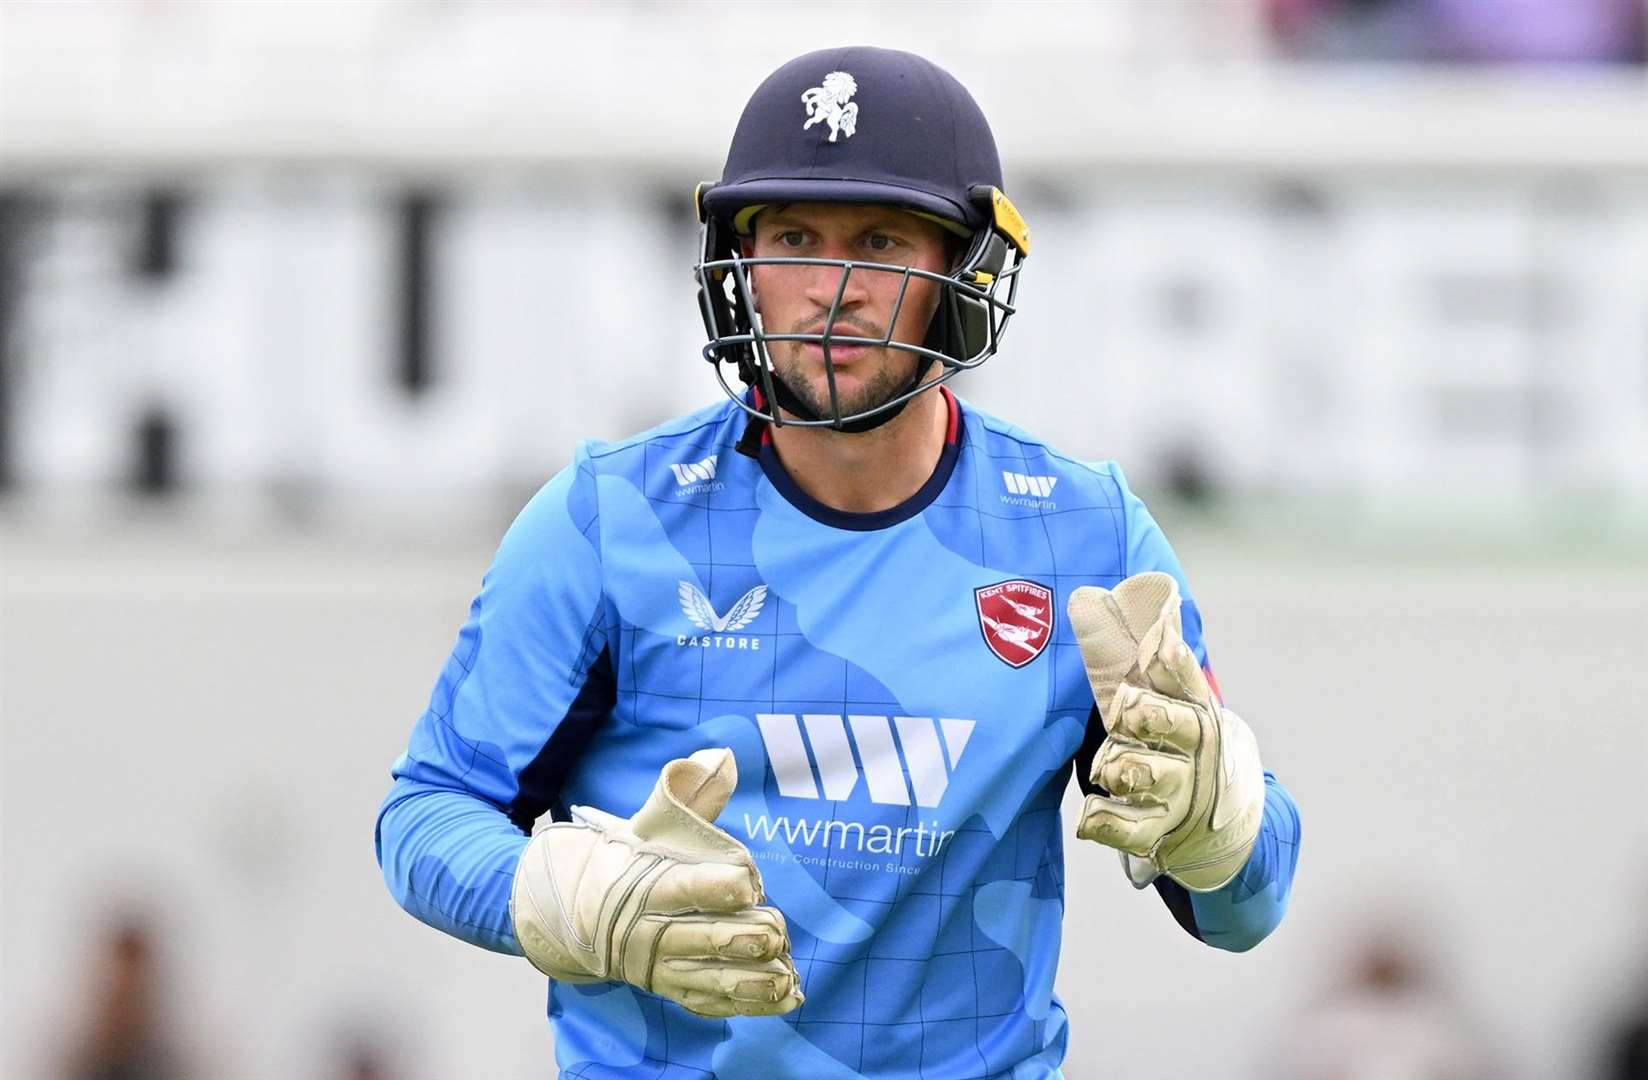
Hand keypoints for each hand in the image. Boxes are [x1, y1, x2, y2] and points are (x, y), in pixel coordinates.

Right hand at [510, 748, 803, 1016]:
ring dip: (749, 981)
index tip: (749, 884)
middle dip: (739, 939)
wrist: (578, 914)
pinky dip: (748, 1004)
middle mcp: (650, 931)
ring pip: (707, 979)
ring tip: (785, 976)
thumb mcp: (650, 823)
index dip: (717, 887)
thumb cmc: (630, 861)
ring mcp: (660, 966)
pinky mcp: (671, 988)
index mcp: (645, 885)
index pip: (682, 888)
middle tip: (774, 932)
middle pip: (699, 939)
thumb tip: (721, 757)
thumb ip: (691, 794)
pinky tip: (785, 997)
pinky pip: (710, 1001)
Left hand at [1067, 572, 1264, 891]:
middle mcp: (1193, 751)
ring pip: (1148, 775)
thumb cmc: (1180, 741)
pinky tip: (1089, 814)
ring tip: (1109, 768)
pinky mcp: (1156, 832)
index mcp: (1197, 710)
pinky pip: (1128, 829)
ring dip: (1124, 767)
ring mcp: (1177, 793)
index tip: (1160, 642)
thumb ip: (1150, 659)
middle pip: (1176, 727)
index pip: (1189, 681)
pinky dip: (1106, 822)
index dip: (1174, 663)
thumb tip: (1109, 598)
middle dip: (1152, 716)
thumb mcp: (1176, 700)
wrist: (1222, 817)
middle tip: (1129, 708)